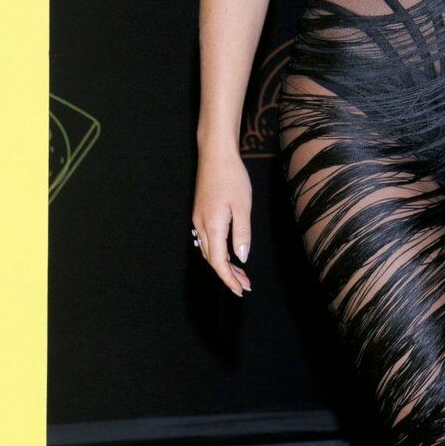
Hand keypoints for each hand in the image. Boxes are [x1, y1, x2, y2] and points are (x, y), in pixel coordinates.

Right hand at [191, 147, 252, 296]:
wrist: (215, 155)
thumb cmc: (232, 177)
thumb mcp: (242, 206)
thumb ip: (241, 233)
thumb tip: (241, 257)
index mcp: (212, 227)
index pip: (219, 262)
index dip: (229, 279)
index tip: (240, 290)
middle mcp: (201, 226)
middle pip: (212, 259)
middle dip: (228, 275)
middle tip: (245, 285)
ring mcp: (198, 219)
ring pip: (209, 250)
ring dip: (224, 264)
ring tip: (241, 273)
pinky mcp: (200, 213)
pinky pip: (207, 240)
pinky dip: (219, 251)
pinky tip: (230, 253)